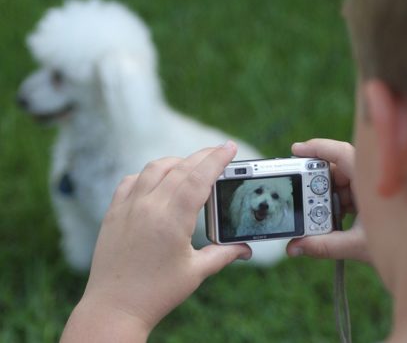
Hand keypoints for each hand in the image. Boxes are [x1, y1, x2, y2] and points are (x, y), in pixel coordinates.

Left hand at [61, 141, 251, 341]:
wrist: (114, 308)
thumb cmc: (157, 293)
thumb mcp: (196, 272)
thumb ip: (223, 254)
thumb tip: (246, 248)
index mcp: (171, 220)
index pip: (199, 178)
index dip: (217, 159)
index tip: (230, 147)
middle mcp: (148, 206)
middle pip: (180, 168)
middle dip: (204, 156)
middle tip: (220, 152)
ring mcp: (128, 206)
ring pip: (155, 168)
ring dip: (177, 162)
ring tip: (192, 167)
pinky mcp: (113, 212)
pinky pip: (132, 180)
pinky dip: (149, 174)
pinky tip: (158, 181)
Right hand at [286, 139, 370, 262]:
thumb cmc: (404, 245)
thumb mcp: (358, 245)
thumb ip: (324, 245)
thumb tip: (295, 247)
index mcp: (372, 181)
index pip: (342, 154)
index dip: (317, 148)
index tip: (295, 149)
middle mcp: (373, 181)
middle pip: (339, 169)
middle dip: (317, 181)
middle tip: (299, 190)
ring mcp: (375, 189)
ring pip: (344, 183)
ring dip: (326, 195)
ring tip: (312, 210)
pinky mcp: (375, 200)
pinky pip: (351, 193)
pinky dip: (337, 203)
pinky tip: (329, 216)